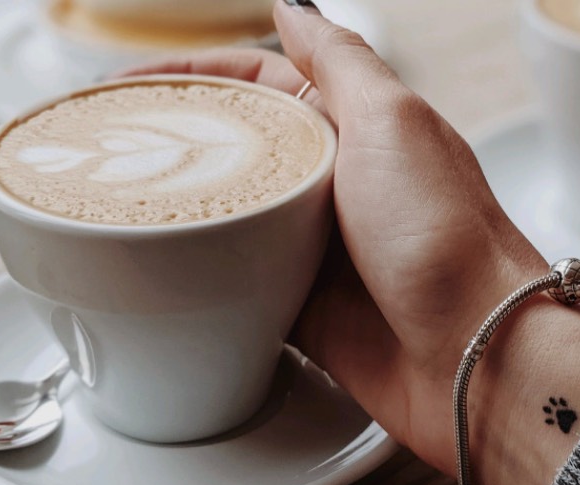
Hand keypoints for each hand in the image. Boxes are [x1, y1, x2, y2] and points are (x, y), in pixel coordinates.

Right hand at [125, 1, 579, 484]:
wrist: (474, 355)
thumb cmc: (444, 238)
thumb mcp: (392, 121)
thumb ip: (340, 62)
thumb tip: (295, 6)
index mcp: (357, 129)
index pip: (260, 83)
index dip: (193, 76)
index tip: (128, 84)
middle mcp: (337, 185)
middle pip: (240, 150)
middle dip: (177, 145)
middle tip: (105, 148)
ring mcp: (318, 249)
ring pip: (234, 220)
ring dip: (185, 214)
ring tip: (116, 207)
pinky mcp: (306, 308)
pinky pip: (240, 285)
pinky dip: (204, 278)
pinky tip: (161, 272)